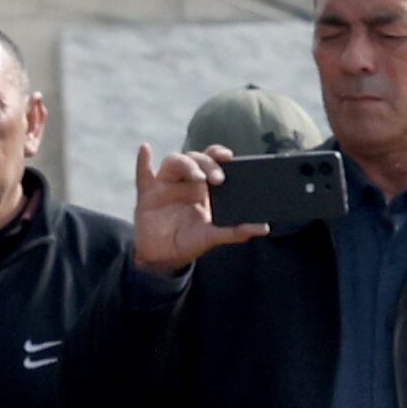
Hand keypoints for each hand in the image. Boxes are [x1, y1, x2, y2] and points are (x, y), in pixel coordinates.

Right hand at [129, 141, 267, 276]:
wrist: (163, 258)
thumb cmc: (189, 242)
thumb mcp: (213, 236)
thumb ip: (236, 230)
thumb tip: (264, 227)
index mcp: (203, 187)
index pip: (211, 161)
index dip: (218, 154)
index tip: (228, 156)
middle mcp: (185, 181)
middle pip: (195, 158)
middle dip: (207, 164)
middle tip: (218, 178)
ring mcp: (165, 185)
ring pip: (174, 161)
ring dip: (186, 165)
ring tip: (197, 177)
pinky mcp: (147, 194)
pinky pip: (143, 174)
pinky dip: (143, 161)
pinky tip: (145, 149)